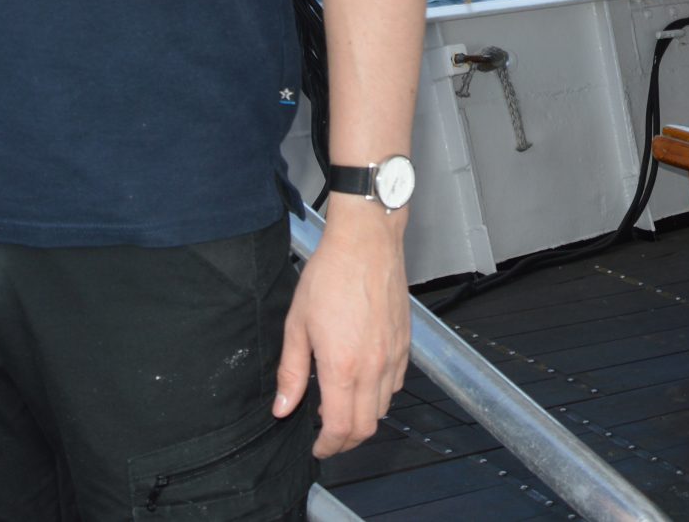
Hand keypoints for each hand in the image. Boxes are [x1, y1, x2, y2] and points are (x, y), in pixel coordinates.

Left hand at [276, 202, 411, 455]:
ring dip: (363, 418)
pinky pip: (397, 384)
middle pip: (366, 427)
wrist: (366, 242)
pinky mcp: (406, 343)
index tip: (316, 447)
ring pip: (384, 408)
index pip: (339, 427)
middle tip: (327, 436)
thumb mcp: (297, 324)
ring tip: (342, 408)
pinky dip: (381, 395)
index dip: (327, 446)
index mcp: (342, 367)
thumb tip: (282, 407)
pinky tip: (363, 382)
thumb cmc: (330, 276)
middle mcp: (373, 367)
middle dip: (345, 440)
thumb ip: (291, 372)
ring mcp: (393, 356)